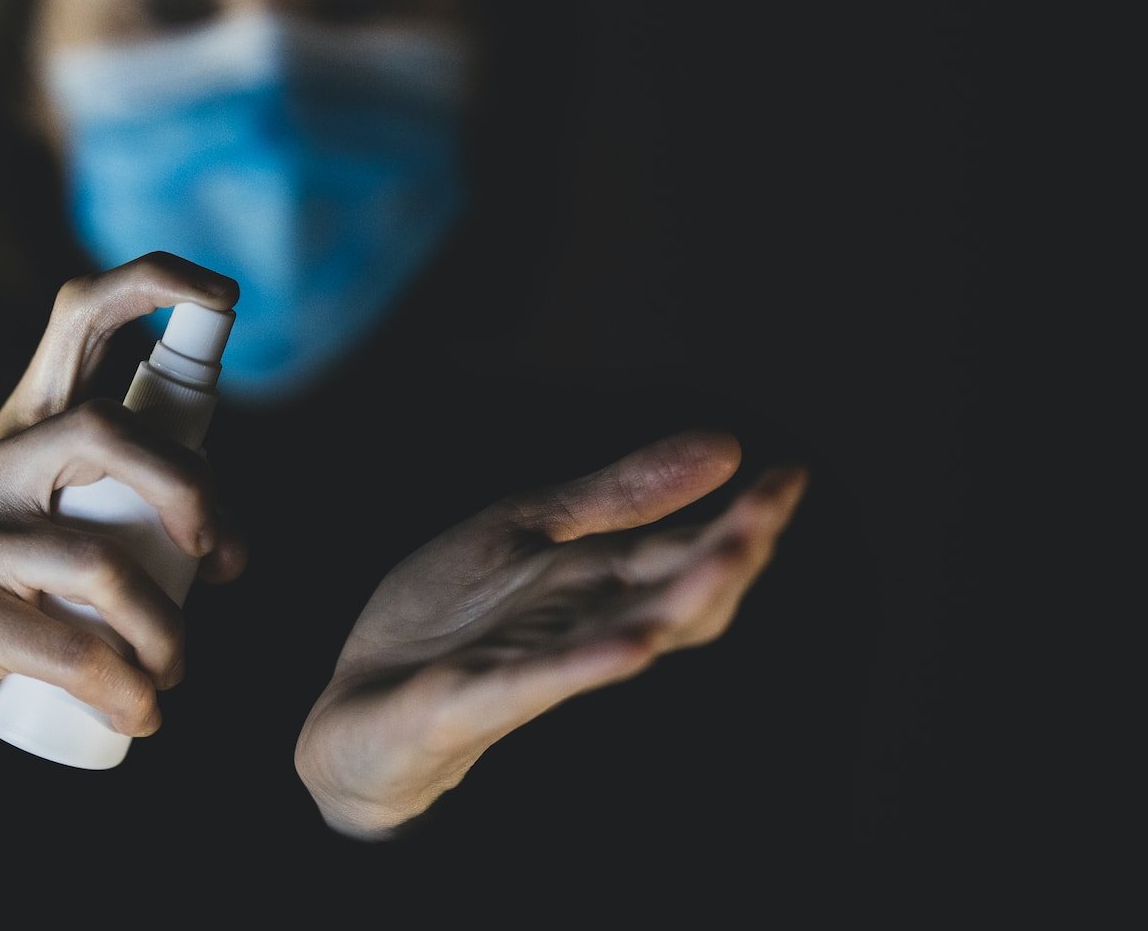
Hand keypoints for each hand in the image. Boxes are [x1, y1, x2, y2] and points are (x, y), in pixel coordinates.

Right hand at [0, 253, 248, 793]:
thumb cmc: (15, 621)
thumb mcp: (70, 547)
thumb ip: (134, 516)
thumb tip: (227, 533)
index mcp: (22, 434)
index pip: (77, 317)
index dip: (152, 283)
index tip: (225, 295)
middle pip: (102, 429)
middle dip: (189, 488)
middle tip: (218, 557)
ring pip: (101, 561)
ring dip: (163, 634)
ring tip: (169, 675)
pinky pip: (70, 646)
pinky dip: (124, 689)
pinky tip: (139, 713)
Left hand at [293, 430, 804, 838]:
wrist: (355, 703)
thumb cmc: (444, 622)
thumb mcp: (525, 530)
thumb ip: (616, 495)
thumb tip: (723, 444)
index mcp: (595, 586)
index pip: (685, 552)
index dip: (739, 518)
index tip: (791, 477)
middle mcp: (581, 628)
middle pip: (672, 596)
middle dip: (725, 555)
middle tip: (771, 512)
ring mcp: (534, 668)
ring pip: (625, 637)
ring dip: (678, 602)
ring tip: (730, 560)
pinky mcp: (477, 700)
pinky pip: (540, 683)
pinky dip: (586, 666)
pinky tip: (632, 648)